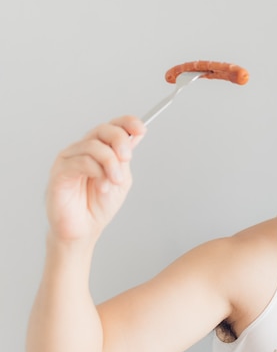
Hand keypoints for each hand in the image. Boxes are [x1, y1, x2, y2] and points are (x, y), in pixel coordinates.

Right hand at [45, 116, 146, 243]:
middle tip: (127, 158)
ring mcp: (69, 159)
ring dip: (110, 164)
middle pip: (103, 129)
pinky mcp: (59, 171)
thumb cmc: (99, 206)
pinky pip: (81, 161)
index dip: (127, 123)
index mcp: (99, 149)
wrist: (85, 229)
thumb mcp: (121, 178)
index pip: (112, 126)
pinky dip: (97, 172)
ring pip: (93, 146)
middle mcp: (83, 149)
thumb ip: (125, 157)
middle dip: (119, 141)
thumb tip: (136, 134)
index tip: (141, 129)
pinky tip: (101, 186)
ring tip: (114, 181)